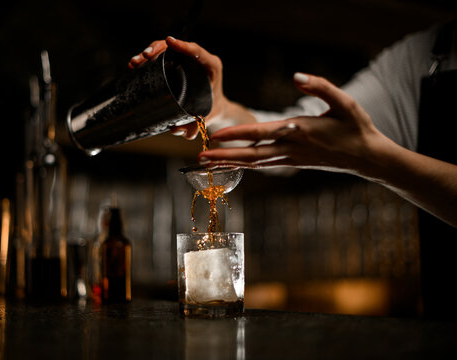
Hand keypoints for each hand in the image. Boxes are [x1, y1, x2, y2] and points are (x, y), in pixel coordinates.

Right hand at [129, 36, 225, 139]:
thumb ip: (194, 126)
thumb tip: (175, 129)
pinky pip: (161, 57)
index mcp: (211, 66)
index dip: (183, 46)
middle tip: (145, 56)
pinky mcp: (176, 64)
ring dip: (149, 52)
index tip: (169, 42)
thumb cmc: (210, 110)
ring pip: (166, 50)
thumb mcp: (205, 118)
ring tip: (135, 62)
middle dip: (158, 48)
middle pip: (177, 47)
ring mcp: (185, 60)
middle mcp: (198, 60)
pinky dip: (148, 59)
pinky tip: (135, 66)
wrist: (213, 108)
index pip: (197, 51)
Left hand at [198, 73, 383, 175]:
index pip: (262, 133)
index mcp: (300, 132)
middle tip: (201, 157)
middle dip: (225, 157)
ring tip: (208, 163)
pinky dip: (245, 165)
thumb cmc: (356, 127)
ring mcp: (291, 159)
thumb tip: (297, 76)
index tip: (217, 135)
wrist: (367, 157)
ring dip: (231, 163)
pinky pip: (264, 165)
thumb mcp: (345, 102)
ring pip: (255, 163)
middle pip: (252, 155)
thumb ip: (321, 87)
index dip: (238, 134)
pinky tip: (234, 164)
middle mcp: (291, 149)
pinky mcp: (292, 163)